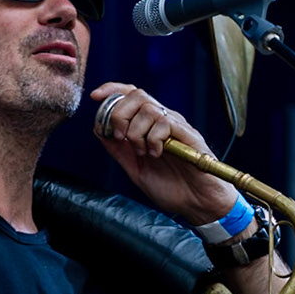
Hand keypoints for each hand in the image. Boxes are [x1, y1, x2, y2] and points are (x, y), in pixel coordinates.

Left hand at [89, 82, 240, 224]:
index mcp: (151, 126)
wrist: (199, 204)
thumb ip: (119, 150)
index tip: (95, 96)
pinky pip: (165, 123)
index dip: (113, 90)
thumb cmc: (173, 188)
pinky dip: (153, 139)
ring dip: (137, 132)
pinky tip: (156, 154)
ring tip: (143, 153)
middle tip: (120, 137)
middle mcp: (164, 121)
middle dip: (120, 113)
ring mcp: (177, 127)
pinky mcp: (188, 135)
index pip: (132, 95)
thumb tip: (99, 130)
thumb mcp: (136, 169)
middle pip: (137, 95)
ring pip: (149, 108)